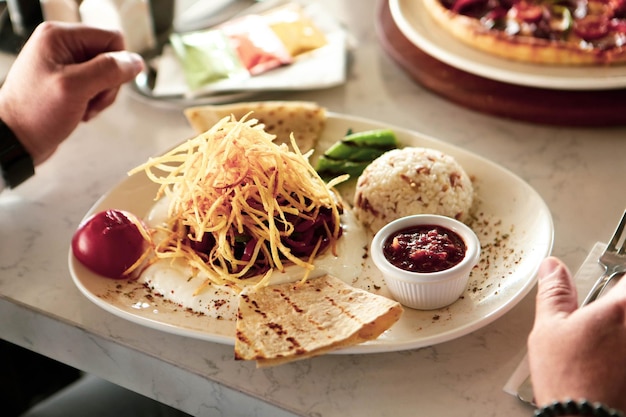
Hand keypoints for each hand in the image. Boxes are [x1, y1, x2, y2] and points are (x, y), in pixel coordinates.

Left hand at [0, 22, 143, 164]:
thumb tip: (136, 62)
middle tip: (90, 99)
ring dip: (102, 96)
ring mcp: (65, 64)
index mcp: (60, 36)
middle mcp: (62, 46)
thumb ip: (108, 70)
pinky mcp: (68, 81)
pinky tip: (81, 110)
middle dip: (108, 84)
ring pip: (108, 74)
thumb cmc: (34, 114)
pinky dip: (95, 102)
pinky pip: (98, 86)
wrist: (16, 140)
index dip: (116, 64)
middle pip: (111, 57)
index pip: (112, 38)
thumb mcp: (76, 88)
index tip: (103, 85)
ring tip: (83, 107)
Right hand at [527, 256, 625, 410]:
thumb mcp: (549, 328)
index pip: (625, 275)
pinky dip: (619, 352)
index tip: (606, 288)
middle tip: (599, 324)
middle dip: (614, 310)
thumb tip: (553, 268)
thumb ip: (556, 293)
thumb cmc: (569, 381)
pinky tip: (609, 364)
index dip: (614, 281)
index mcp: (622, 308)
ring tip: (600, 349)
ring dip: (618, 333)